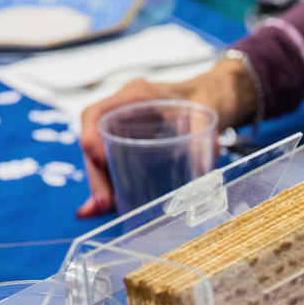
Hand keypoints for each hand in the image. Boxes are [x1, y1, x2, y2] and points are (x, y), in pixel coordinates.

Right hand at [75, 60, 256, 217]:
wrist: (211, 98)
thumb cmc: (207, 101)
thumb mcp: (207, 119)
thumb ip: (203, 141)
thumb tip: (199, 174)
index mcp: (136, 94)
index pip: (97, 113)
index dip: (92, 139)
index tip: (100, 164)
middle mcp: (123, 110)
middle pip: (94, 142)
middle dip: (96, 175)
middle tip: (102, 205)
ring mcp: (123, 128)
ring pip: (100, 157)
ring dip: (100, 184)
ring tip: (103, 210)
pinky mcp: (129, 146)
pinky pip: (112, 165)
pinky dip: (111, 185)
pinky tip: (111, 207)